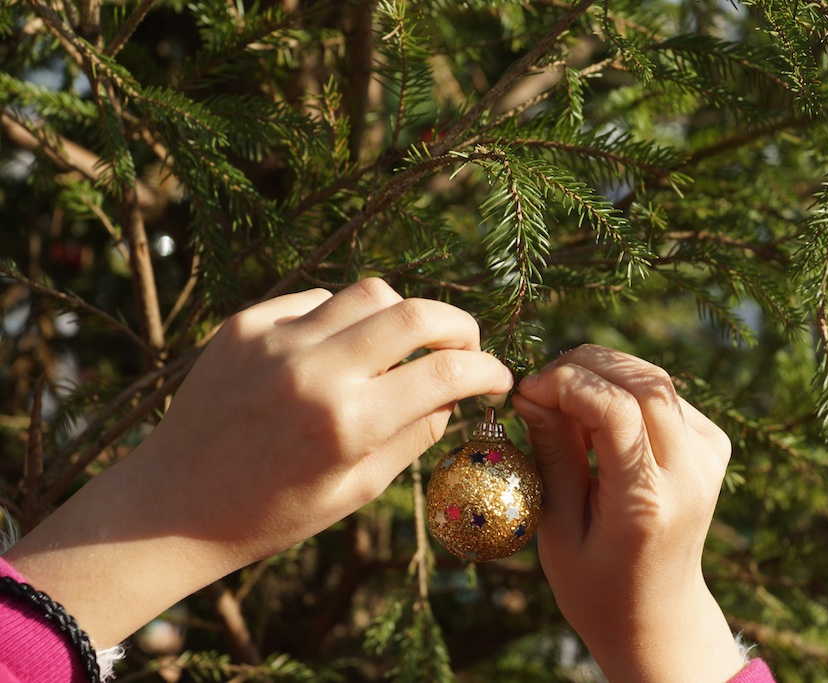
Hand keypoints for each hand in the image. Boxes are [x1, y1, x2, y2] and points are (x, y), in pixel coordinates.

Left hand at [5, 279, 512, 646]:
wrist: (172, 504)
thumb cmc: (271, 513)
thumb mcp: (356, 489)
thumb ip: (414, 435)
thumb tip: (453, 394)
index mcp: (348, 424)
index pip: (446, 374)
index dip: (487, 371)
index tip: (498, 378)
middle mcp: (315, 370)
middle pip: (417, 313)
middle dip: (459, 326)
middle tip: (465, 346)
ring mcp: (276, 339)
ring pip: (370, 292)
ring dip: (402, 314)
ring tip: (401, 346)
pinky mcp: (245, 323)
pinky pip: (318, 300)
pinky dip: (345, 319)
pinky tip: (339, 350)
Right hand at [512, 345, 743, 682]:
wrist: (659, 616)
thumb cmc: (595, 584)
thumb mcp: (556, 526)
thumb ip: (552, 452)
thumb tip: (531, 391)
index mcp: (647, 504)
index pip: (618, 411)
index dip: (566, 385)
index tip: (526, 390)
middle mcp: (691, 474)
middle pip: (644, 382)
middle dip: (583, 365)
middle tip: (539, 384)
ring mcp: (711, 457)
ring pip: (655, 379)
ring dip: (602, 372)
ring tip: (559, 398)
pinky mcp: (715, 446)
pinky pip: (664, 394)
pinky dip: (623, 388)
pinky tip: (594, 415)